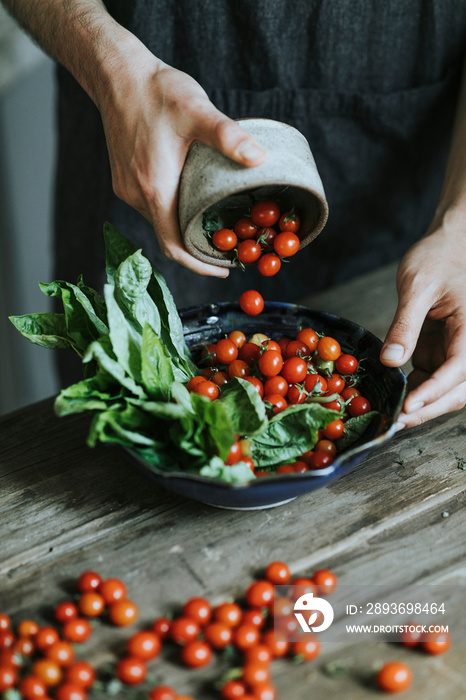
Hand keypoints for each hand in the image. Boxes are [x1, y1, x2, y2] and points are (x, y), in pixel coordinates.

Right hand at [96, 40, 265, 275]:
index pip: (174, 246)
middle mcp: (136, 194)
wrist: (116, 74)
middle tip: (230, 244)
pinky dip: (172, 212)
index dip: (199, 264)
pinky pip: (151, 207)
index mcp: (154, 188)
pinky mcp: (124, 179)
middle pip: (168, 237)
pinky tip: (192, 201)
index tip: (224, 268)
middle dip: (198, 247)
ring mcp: (126, 188)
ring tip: (215, 225)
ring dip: (184, 229)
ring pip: (160, 222)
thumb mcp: (198, 111)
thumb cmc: (156, 91)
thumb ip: (229, 136)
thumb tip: (260, 158)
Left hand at [380, 219, 465, 427]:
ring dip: (420, 405)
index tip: (407, 407)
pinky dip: (413, 390)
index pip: (457, 370)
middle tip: (395, 423)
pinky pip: (430, 378)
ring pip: (445, 390)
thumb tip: (391, 361)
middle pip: (456, 390)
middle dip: (427, 410)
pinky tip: (390, 395)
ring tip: (389, 415)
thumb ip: (405, 325)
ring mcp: (455, 350)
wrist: (449, 244)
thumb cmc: (439, 256)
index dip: (432, 393)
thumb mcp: (417, 286)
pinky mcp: (441, 351)